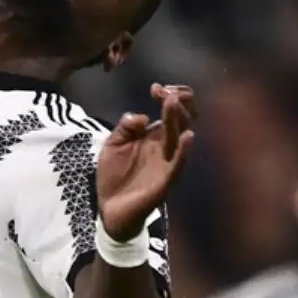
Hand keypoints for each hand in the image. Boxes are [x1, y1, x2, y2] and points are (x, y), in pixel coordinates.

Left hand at [96, 84, 195, 240]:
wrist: (110, 209)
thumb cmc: (114, 176)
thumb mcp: (113, 145)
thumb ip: (125, 128)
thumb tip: (142, 116)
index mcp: (153, 136)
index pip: (170, 112)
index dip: (167, 96)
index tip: (155, 88)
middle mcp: (164, 146)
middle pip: (179, 120)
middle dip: (176, 101)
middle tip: (165, 91)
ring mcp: (166, 162)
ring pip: (179, 137)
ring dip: (178, 118)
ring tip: (173, 101)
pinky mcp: (165, 180)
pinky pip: (178, 164)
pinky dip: (184, 150)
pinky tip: (187, 136)